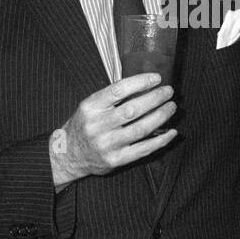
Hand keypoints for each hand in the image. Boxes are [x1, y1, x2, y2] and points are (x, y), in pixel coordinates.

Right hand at [49, 74, 176, 188]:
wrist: (68, 155)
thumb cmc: (84, 126)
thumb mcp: (90, 107)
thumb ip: (111, 98)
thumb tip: (144, 85)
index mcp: (90, 108)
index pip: (118, 90)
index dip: (140, 82)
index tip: (157, 78)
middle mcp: (97, 126)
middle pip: (132, 110)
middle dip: (155, 98)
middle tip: (169, 91)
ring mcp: (106, 145)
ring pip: (140, 129)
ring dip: (160, 116)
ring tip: (172, 107)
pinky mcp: (115, 160)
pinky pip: (143, 149)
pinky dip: (160, 140)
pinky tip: (172, 132)